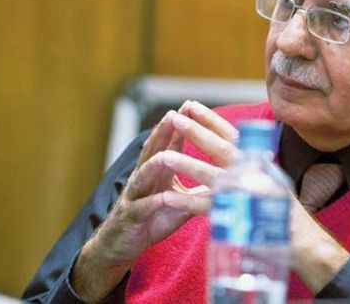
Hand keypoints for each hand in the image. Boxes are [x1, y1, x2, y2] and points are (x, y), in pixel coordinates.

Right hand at [72, 101, 237, 301]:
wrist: (122, 243)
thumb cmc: (154, 217)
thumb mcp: (179, 199)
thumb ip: (198, 186)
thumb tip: (227, 178)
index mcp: (158, 171)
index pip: (168, 143)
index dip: (178, 127)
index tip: (191, 107)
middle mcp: (144, 178)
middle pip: (153, 151)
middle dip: (163, 133)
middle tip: (173, 115)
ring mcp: (136, 195)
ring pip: (143, 175)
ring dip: (154, 164)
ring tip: (165, 154)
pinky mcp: (131, 216)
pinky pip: (142, 207)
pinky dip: (152, 202)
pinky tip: (161, 198)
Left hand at [169, 103, 349, 293]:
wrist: (303, 241)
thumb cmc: (283, 209)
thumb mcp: (270, 177)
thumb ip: (250, 161)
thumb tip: (233, 142)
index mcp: (259, 161)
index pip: (233, 136)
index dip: (212, 120)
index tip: (192, 105)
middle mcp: (255, 173)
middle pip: (222, 149)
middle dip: (197, 133)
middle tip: (175, 119)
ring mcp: (248, 195)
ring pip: (213, 177)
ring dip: (188, 166)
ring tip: (164, 157)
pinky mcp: (240, 219)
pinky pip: (209, 209)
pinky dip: (188, 203)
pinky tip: (168, 198)